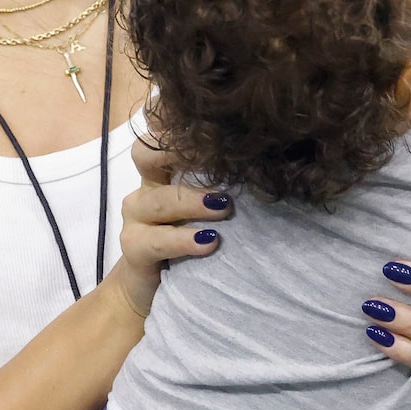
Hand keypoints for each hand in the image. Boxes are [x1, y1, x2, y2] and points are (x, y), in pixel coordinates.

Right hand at [106, 134, 227, 316]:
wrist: (154, 287)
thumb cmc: (194, 237)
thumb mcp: (211, 204)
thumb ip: (230, 180)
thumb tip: (276, 158)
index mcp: (162, 169)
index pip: (161, 132)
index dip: (182, 124)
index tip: (218, 122)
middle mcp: (146, 187)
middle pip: (147, 154)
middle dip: (181, 152)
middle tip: (220, 153)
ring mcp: (135, 218)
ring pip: (158, 201)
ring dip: (192, 201)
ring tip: (224, 206)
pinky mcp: (134, 247)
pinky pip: (156, 241)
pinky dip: (183, 240)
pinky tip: (209, 241)